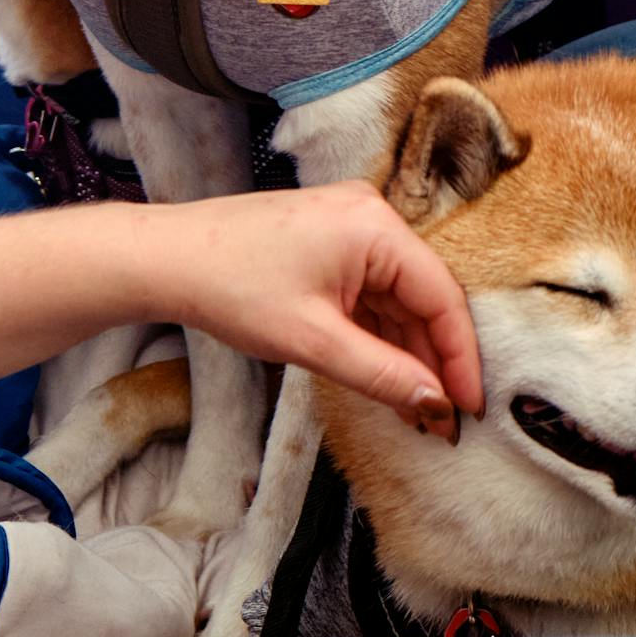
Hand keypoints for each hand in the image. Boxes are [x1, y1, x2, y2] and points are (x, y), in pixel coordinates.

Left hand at [150, 181, 482, 437]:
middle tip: (443, 420)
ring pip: (397, 297)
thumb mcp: (314, 341)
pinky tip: (383, 374)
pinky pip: (370, 290)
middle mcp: (370, 216)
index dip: (460, 358)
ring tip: (415, 408)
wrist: (166, 258)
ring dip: (405, 350)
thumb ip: (381, 373)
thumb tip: (435, 403)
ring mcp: (348, 225)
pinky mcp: (328, 240)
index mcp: (375, 226)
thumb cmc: (232, 287)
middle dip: (433, 359)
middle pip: (423, 295)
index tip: (469, 408)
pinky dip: (377, 332)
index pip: (441, 297)